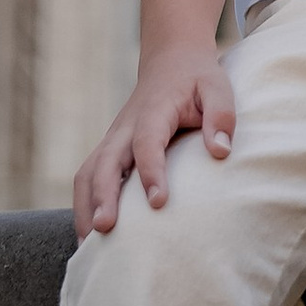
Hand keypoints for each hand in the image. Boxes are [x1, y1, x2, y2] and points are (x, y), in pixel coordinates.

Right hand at [71, 39, 237, 235]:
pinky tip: (90, 238)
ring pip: (87, 172)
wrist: (171, 59)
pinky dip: (84, 206)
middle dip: (103, 194)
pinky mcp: (109, 151)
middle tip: (106, 228)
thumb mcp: (216, 86)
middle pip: (106, 160)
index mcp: (154, 109)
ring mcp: (113, 139)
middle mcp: (126, 126)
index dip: (150, 170)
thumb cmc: (197, 78)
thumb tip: (221, 151)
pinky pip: (87, 178)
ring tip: (89, 245)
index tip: (159, 202)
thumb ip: (221, 114)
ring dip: (86, 206)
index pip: (147, 141)